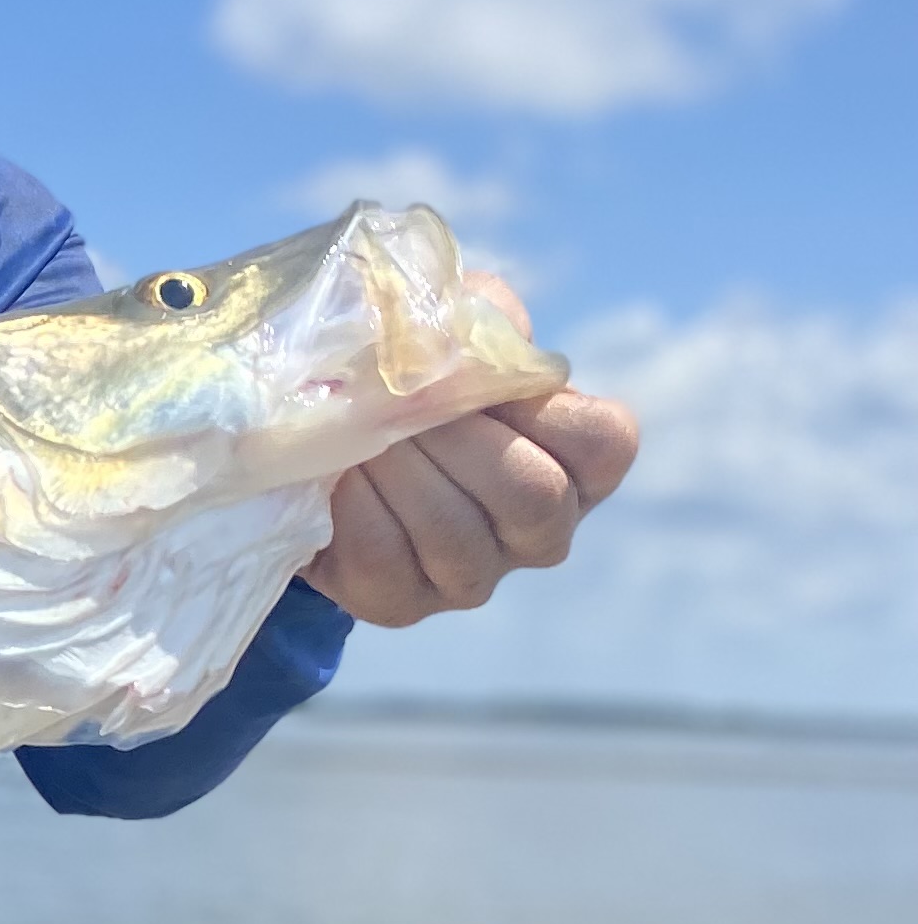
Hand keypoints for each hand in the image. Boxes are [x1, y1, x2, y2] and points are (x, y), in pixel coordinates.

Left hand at [304, 278, 639, 627]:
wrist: (320, 439)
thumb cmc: (412, 375)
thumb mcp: (451, 326)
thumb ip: (475, 320)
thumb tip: (456, 339)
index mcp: (575, 461)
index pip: (602, 442)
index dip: (535, 405)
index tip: (477, 377)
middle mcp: (542, 530)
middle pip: (532, 495)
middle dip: (454, 437)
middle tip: (400, 404)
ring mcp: (475, 576)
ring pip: (456, 536)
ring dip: (397, 470)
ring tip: (361, 433)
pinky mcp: (403, 603)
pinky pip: (386, 561)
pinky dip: (353, 507)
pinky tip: (336, 475)